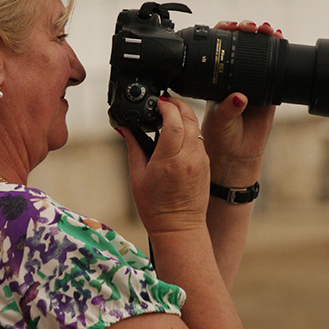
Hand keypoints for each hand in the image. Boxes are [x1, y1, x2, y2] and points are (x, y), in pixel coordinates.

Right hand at [117, 97, 209, 234]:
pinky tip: (177, 135)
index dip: (166, 106)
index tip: (158, 102)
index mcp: (170, 160)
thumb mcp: (137, 176)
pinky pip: (199, 140)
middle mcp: (188, 158)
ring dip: (184, 116)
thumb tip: (124, 127)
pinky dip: (189, 131)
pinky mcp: (205, 165)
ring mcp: (200, 161)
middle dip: (177, 104)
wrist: (179, 228)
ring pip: (196, 127)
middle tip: (164, 101)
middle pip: (189, 118)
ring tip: (169, 116)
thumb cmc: (156, 207)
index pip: (174, 122)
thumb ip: (133, 147)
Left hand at [201, 21, 280, 186]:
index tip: (230, 26)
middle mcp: (235, 75)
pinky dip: (280, 54)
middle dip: (247, 29)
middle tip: (250, 27)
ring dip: (265, 37)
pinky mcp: (270, 91)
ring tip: (268, 31)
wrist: (236, 153)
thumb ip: (228, 108)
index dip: (225, 31)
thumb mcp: (218, 119)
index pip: (220, 47)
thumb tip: (240, 97)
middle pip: (242, 44)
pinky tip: (280, 42)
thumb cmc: (220, 134)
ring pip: (260, 52)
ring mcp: (253, 81)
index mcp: (217, 77)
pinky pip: (276, 70)